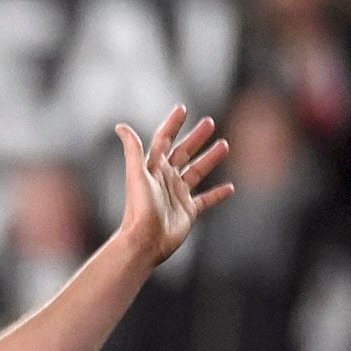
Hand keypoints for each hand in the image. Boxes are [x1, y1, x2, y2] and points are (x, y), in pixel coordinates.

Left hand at [113, 104, 233, 265]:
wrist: (144, 241)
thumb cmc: (140, 208)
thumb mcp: (137, 174)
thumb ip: (133, 149)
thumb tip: (120, 126)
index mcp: (153, 169)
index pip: (164, 141)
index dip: (172, 125)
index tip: (182, 109)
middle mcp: (166, 180)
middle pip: (183, 153)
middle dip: (195, 138)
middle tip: (209, 122)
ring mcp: (178, 195)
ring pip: (197, 172)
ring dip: (210, 159)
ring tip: (224, 145)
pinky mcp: (188, 212)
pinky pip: (206, 200)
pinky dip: (218, 194)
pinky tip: (230, 188)